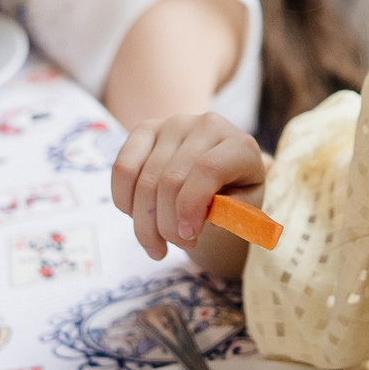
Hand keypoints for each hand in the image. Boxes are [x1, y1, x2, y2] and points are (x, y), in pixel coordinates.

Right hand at [112, 112, 267, 260]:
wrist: (219, 164)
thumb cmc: (235, 189)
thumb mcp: (245, 205)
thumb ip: (233, 214)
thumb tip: (211, 224)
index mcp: (238, 144)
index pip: (207, 169)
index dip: (192, 206)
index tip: (189, 236)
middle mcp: (205, 126)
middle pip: (171, 180)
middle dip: (167, 224)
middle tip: (177, 245)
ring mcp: (173, 124)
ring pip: (144, 180)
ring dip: (145, 223)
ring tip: (158, 245)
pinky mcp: (146, 129)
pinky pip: (123, 168)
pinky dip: (125, 201)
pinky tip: (138, 219)